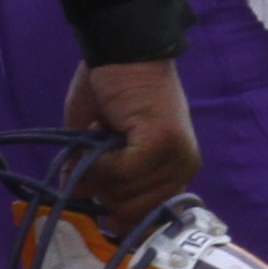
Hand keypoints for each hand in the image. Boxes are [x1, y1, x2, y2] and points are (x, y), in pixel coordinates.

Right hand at [59, 55, 199, 222]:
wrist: (118, 48)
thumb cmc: (109, 90)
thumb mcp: (100, 146)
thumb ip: (101, 180)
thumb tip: (86, 205)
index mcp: (174, 172)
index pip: (147, 220)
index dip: (118, 215)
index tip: (99, 193)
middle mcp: (182, 169)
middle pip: (132, 214)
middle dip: (104, 191)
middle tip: (96, 154)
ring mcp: (176, 157)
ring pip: (124, 196)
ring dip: (99, 171)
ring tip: (101, 134)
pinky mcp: (161, 143)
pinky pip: (120, 174)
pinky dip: (100, 160)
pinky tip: (101, 131)